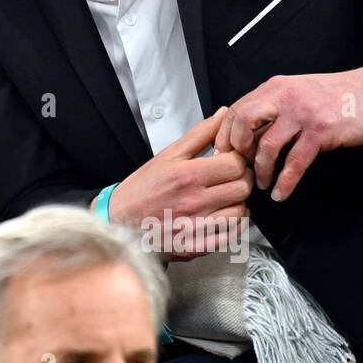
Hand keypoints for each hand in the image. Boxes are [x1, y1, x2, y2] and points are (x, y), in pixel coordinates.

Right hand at [100, 107, 252, 259]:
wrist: (119, 222)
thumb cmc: (141, 189)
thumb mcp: (166, 156)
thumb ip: (199, 134)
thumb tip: (223, 115)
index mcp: (187, 176)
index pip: (235, 164)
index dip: (238, 159)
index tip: (231, 160)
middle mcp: (193, 202)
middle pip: (243, 188)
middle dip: (241, 179)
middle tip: (230, 178)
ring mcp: (196, 227)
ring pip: (241, 212)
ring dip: (238, 202)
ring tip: (224, 197)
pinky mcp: (197, 246)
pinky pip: (231, 236)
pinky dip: (232, 225)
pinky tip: (220, 216)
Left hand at [214, 62, 362, 201]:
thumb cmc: (333, 95)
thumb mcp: (295, 91)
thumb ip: (272, 107)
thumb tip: (245, 133)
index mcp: (274, 88)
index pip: (236, 109)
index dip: (225, 134)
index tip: (222, 153)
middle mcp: (284, 97)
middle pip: (244, 123)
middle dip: (237, 150)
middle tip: (240, 167)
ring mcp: (303, 114)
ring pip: (268, 146)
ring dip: (261, 170)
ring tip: (261, 184)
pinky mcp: (321, 132)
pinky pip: (295, 162)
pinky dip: (285, 181)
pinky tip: (280, 192)